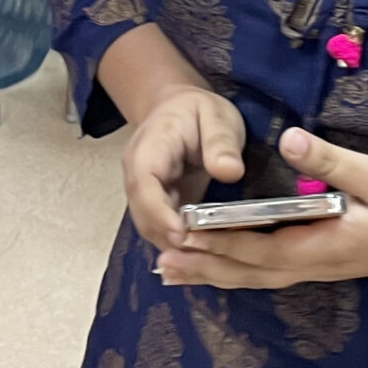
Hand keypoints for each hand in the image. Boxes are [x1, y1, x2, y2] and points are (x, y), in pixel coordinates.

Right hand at [123, 88, 246, 248]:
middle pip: (143, 214)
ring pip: (150, 227)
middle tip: (202, 256)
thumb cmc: (198, 111)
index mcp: (149, 148)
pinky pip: (160, 229)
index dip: (159, 213)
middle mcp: (137, 174)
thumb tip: (229, 171)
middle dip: (168, 237)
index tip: (182, 235)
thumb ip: (221, 141)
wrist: (178, 108)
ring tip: (206, 259)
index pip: (144, 184)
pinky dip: (178, 244)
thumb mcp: (217, 116)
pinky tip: (202, 255)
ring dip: (173, 246)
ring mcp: (143, 192)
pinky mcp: (155, 205)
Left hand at [150, 126, 367, 288]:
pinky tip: (221, 269)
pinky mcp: (323, 263)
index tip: (180, 232)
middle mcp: (314, 265)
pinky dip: (238, 272)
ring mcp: (318, 268)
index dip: (216, 241)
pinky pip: (270, 273)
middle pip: (248, 271)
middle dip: (204, 266)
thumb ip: (332, 160)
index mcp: (322, 246)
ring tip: (173, 273)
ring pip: (256, 278)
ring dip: (215, 274)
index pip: (257, 247)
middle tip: (159, 261)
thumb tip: (288, 137)